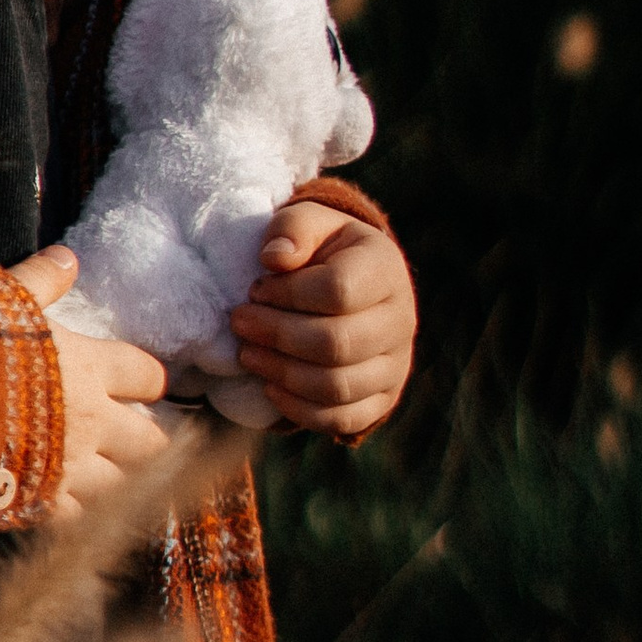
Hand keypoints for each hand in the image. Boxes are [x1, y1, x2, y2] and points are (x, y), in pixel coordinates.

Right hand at [8, 244, 173, 518]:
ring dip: (122, 476)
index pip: (148, 376)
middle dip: (153, 438)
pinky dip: (79, 507)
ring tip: (117, 472)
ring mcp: (69, 468)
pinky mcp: (40, 502)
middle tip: (147, 436)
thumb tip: (68, 255)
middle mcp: (91, 422)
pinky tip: (69, 498)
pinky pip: (77, 514)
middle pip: (152, 441)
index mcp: (90, 369)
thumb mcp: (0, 297)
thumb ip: (40, 279)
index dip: (151, 379)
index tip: (147, 383)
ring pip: (122, 483)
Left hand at [228, 203, 415, 438]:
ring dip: (281, 373)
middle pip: (335, 343)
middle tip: (240, 323)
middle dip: (276, 335)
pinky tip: (269, 387)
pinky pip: (342, 418)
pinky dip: (299, 409)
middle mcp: (401, 320)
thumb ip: (292, 229)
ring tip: (248, 354)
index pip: (337, 291)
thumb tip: (274, 258)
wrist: (355, 285)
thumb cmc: (323, 251)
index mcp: (384, 269)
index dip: (287, 294)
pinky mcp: (383, 398)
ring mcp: (397, 364)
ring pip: (336, 386)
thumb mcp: (309, 223)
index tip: (255, 289)